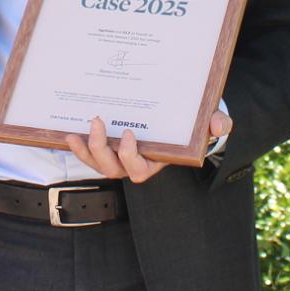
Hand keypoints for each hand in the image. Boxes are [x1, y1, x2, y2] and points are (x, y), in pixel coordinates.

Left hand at [65, 111, 232, 181]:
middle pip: (112, 169)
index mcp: (155, 162)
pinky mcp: (107, 150)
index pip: (138, 170)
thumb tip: (220, 126)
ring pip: (97, 164)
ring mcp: (118, 159)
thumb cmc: (194, 125)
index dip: (129, 156)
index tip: (129, 133)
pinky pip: (89, 155)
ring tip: (77, 132)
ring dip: (86, 150)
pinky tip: (69, 134)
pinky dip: (79, 147)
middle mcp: (133, 165)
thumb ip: (218, 125)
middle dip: (100, 149)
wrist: (181, 120)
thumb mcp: (210, 123)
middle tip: (98, 122)